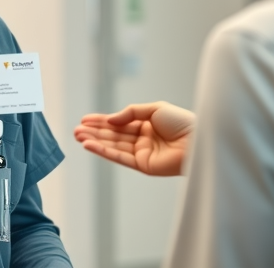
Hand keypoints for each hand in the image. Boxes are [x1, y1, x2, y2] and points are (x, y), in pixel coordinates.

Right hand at [73, 101, 193, 176]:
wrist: (197, 140)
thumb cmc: (181, 122)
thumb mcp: (154, 109)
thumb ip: (130, 113)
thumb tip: (110, 120)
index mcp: (147, 124)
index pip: (119, 122)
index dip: (102, 121)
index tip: (84, 119)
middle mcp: (142, 139)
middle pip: (114, 135)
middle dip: (94, 132)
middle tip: (76, 129)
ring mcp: (142, 153)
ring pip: (113, 146)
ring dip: (95, 141)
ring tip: (78, 136)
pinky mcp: (143, 165)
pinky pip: (119, 157)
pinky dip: (104, 151)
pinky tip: (90, 145)